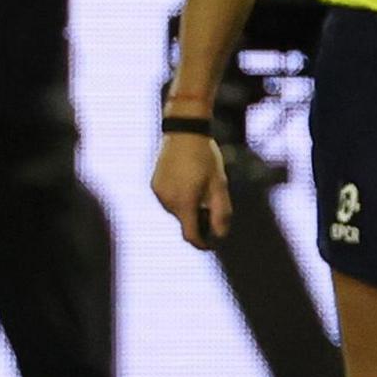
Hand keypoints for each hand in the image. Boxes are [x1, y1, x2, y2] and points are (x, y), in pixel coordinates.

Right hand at [151, 130, 232, 248]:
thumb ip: (221, 212)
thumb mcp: (219, 185)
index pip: (191, 235)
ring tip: (199, 187)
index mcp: (185, 203)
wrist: (184, 132)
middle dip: (198, 219)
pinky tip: (187, 180)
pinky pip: (168, 200)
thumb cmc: (205, 158)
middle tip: (211, 204)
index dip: (202, 244)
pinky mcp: (154, 185)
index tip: (212, 244)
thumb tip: (221, 235)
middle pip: (184, 222)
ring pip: (176, 211)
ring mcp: (159, 193)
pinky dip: (178, 198)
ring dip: (188, 207)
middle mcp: (168, 201)